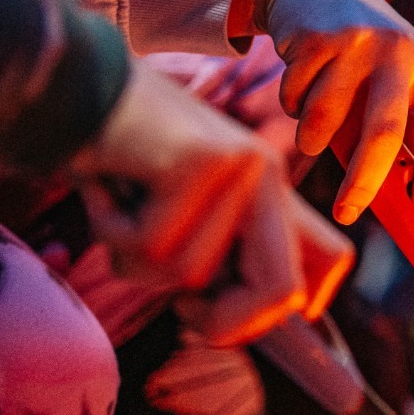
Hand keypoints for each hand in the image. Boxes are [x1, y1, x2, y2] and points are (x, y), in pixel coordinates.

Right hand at [71, 62, 351, 346]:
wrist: (79, 87)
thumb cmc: (124, 160)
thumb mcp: (182, 214)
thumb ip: (216, 257)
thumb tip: (233, 327)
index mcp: (274, 190)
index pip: (334, 261)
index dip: (288, 311)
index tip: (228, 313)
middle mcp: (268, 175)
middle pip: (282, 295)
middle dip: (220, 323)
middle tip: (177, 302)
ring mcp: (239, 167)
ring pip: (190, 276)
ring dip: (134, 257)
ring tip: (125, 204)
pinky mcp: (198, 163)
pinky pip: (150, 246)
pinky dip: (111, 230)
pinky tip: (110, 186)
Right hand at [231, 0, 413, 223]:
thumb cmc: (362, 55)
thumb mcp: (391, 82)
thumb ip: (395, 132)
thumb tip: (394, 201)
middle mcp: (402, 53)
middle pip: (385, 134)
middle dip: (365, 183)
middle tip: (348, 213)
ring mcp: (359, 42)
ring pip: (325, 121)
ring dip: (312, 138)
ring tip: (315, 122)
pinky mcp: (317, 37)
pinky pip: (295, 98)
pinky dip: (293, 104)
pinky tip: (302, 79)